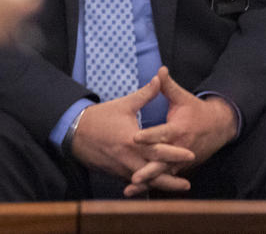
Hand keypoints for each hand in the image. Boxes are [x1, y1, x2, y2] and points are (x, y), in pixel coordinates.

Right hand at [71, 75, 194, 191]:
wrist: (75, 132)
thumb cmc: (100, 117)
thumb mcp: (124, 104)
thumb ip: (145, 94)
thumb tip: (159, 79)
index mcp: (132, 141)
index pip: (158, 150)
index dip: (175, 154)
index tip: (191, 155)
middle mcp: (128, 158)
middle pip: (153, 174)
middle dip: (171, 180)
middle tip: (187, 184)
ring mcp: (121, 168)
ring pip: (144, 181)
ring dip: (160, 185)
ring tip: (176, 187)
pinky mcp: (115, 173)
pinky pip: (133, 182)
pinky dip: (145, 185)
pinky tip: (154, 186)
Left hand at [127, 66, 236, 193]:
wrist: (218, 127)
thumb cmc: (196, 110)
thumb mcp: (183, 97)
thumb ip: (168, 86)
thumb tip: (160, 69)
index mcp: (179, 129)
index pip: (162, 133)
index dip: (149, 136)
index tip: (135, 137)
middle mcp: (180, 148)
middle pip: (163, 161)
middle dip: (149, 170)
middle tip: (134, 176)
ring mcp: (181, 161)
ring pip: (163, 174)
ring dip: (148, 181)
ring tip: (131, 189)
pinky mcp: (181, 168)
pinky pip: (165, 179)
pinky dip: (153, 185)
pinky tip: (137, 192)